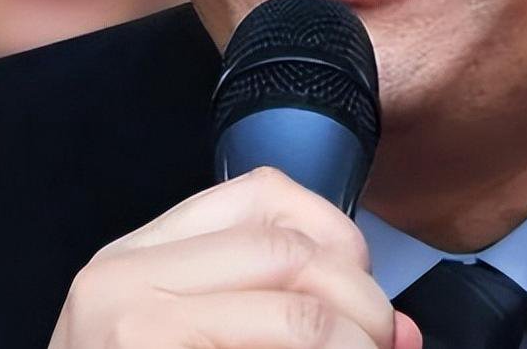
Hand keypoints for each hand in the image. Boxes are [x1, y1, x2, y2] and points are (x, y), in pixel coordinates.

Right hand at [48, 166, 422, 347]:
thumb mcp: (187, 332)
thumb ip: (277, 314)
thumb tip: (401, 334)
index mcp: (138, 252)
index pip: (261, 192)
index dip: (333, 230)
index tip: (363, 280)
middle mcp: (125, 273)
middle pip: (285, 247)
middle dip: (360, 295)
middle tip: (385, 339)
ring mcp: (130, 323)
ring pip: (291, 308)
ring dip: (354, 340)